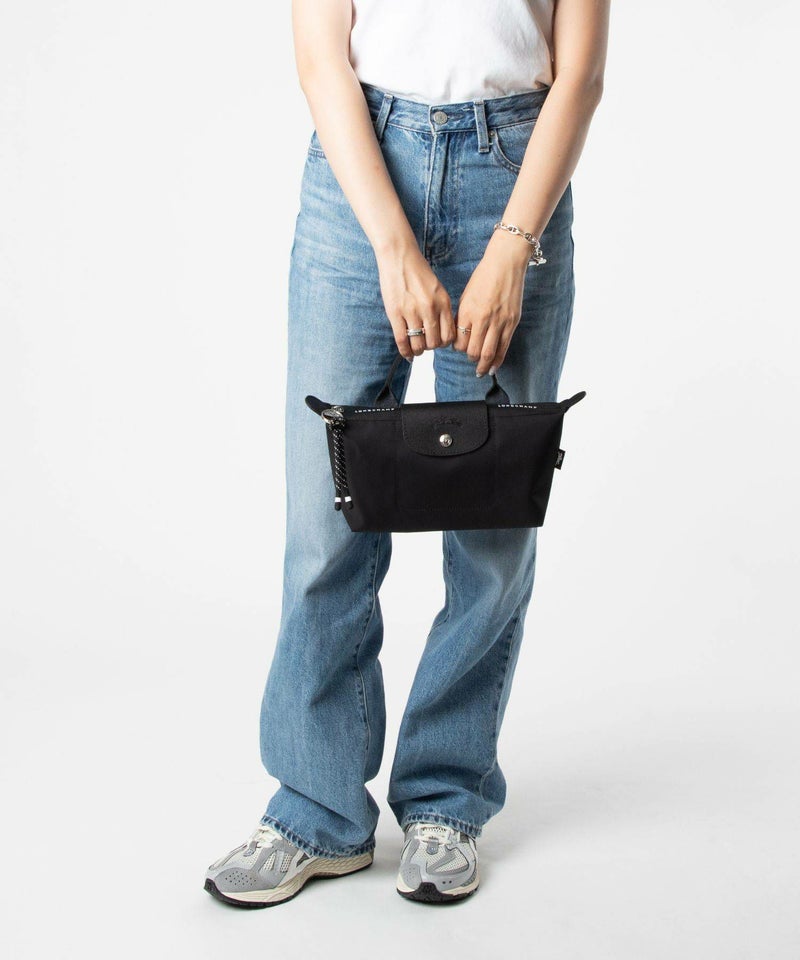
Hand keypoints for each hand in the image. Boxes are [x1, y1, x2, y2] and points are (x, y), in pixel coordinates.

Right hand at [375, 240, 455, 360]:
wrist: (399, 257)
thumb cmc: (418, 272)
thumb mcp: (437, 289)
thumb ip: (441, 309)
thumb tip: (441, 332)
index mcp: (443, 303)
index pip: (449, 335)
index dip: (444, 343)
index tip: (438, 341)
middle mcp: (429, 309)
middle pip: (434, 343)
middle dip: (430, 347)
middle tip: (425, 344)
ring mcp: (412, 312)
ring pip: (418, 344)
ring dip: (418, 351)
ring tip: (415, 349)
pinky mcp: (395, 313)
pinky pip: (402, 340)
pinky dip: (405, 351)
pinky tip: (406, 354)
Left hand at [452, 229, 531, 375]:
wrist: (506, 264)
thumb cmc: (483, 278)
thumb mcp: (466, 296)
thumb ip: (463, 317)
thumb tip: (461, 336)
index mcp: (468, 311)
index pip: (459, 341)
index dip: (458, 348)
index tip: (459, 347)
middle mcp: (483, 319)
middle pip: (473, 351)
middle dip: (470, 358)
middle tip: (470, 359)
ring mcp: (499, 321)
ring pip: (488, 353)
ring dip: (483, 365)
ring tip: (480, 370)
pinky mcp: (512, 322)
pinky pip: (503, 347)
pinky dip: (497, 361)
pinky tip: (493, 367)